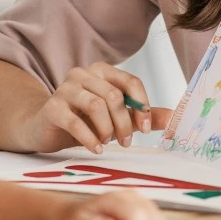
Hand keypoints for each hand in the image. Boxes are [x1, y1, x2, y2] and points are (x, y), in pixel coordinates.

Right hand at [20, 62, 171, 152]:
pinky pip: (75, 122)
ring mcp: (64, 89)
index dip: (143, 105)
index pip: (130, 81)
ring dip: (107, 130)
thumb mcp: (117, 118)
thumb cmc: (85, 121)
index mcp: (102, 71)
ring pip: (96, 105)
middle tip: (126, 142)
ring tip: (107, 143)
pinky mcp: (51, 107)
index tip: (147, 128)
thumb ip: (143, 116)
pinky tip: (96, 149)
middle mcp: (82, 74)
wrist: (46, 128)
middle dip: (125, 123)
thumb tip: (174, 118)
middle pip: (114, 96)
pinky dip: (89, 138)